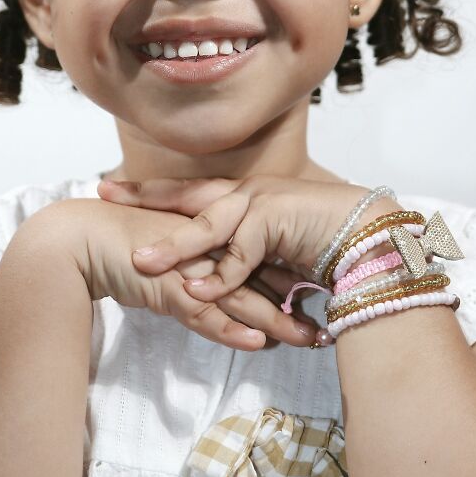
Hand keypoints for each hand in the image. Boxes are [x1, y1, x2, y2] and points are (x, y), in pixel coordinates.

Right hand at [38, 196, 318, 350]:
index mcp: (208, 235)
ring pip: (242, 295)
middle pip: (261, 275)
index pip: (258, 256)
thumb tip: (216, 290)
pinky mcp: (169, 285)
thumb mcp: (169, 259)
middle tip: (330, 323)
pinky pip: (206, 311)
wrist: (80, 239)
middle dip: (296, 301)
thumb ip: (196, 272)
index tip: (322, 293)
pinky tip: (256, 342)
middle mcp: (205, 246)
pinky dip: (232, 327)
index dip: (290, 275)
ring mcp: (189, 265)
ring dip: (277, 320)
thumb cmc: (121, 243)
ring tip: (310, 340)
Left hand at [96, 174, 372, 304]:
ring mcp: (261, 203)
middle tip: (104, 192)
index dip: (150, 191)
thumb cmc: (323, 244)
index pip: (188, 193)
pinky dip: (219, 275)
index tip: (112, 187)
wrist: (371, 235)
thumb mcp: (269, 254)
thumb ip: (239, 259)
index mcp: (242, 197)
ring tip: (140, 262)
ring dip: (174, 245)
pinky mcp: (278, 221)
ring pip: (208, 224)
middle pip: (186, 194)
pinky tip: (196, 289)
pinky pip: (241, 253)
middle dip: (144, 196)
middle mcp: (247, 194)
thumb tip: (206, 279)